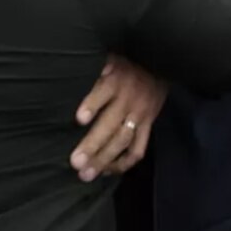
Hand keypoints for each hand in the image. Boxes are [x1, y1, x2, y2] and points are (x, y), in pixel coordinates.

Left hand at [69, 55, 167, 181]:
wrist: (162, 61)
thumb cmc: (126, 60)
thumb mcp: (109, 56)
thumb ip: (94, 67)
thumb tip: (68, 71)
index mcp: (116, 81)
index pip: (103, 92)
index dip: (92, 104)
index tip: (79, 118)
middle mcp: (128, 100)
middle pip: (110, 125)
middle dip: (93, 145)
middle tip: (76, 162)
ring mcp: (140, 115)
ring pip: (122, 141)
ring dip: (104, 160)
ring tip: (86, 174)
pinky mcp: (149, 124)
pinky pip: (138, 148)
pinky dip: (124, 162)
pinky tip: (108, 171)